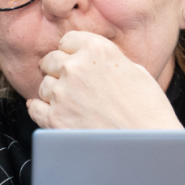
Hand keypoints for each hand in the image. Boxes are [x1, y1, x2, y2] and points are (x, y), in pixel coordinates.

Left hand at [26, 32, 181, 129]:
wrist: (149, 143)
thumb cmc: (149, 109)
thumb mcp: (135, 70)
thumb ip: (108, 60)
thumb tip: (94, 62)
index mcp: (97, 49)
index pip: (67, 40)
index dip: (71, 52)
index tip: (74, 61)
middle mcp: (75, 67)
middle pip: (51, 60)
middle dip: (59, 70)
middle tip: (71, 84)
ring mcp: (62, 93)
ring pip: (44, 85)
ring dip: (53, 92)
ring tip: (72, 104)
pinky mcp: (55, 119)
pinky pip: (36, 108)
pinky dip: (41, 110)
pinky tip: (52, 112)